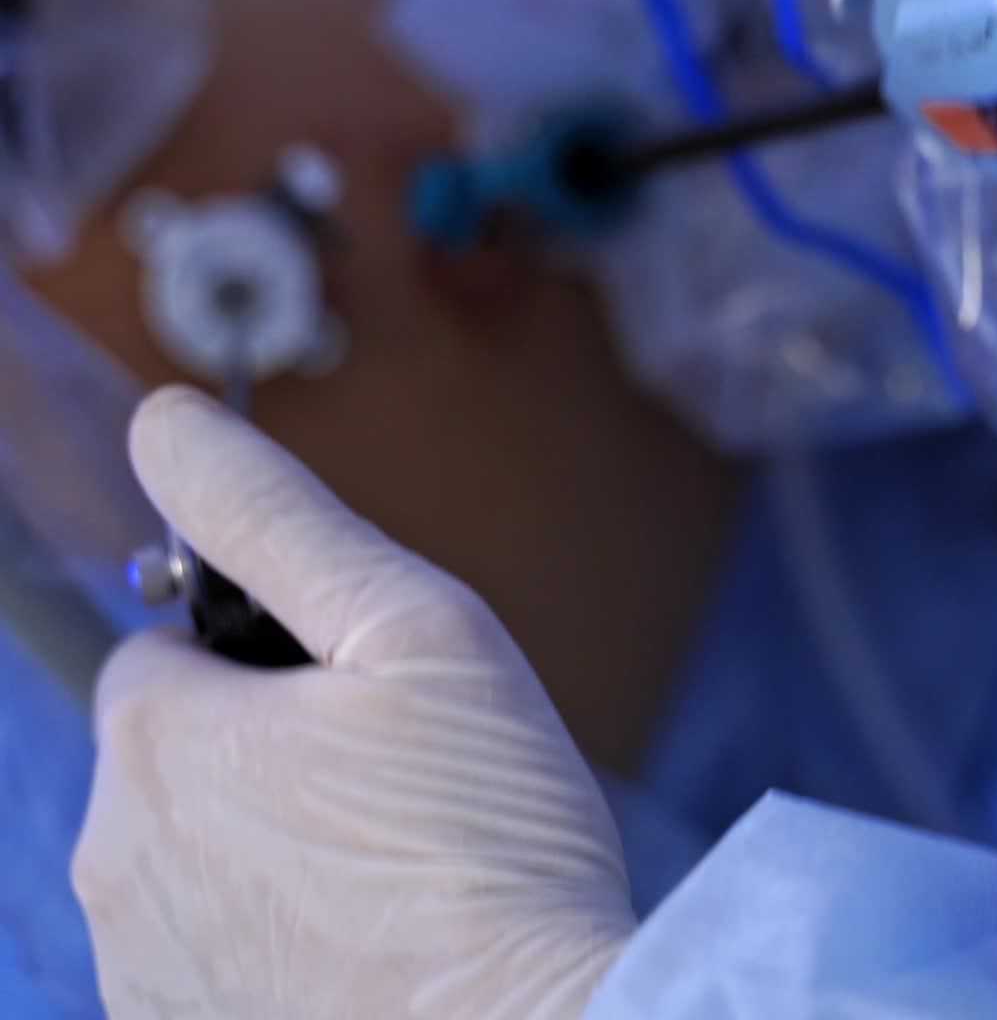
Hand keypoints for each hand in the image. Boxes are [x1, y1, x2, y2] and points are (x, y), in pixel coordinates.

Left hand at [72, 387, 635, 1018]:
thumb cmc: (489, 836)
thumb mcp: (412, 628)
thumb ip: (280, 518)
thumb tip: (168, 422)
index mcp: (158, 740)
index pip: (168, 643)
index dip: (268, 650)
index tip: (355, 691)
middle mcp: (118, 864)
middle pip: (180, 748)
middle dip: (266, 739)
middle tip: (394, 772)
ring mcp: (146, 973)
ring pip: (196, 849)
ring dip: (272, 834)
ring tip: (395, 860)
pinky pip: (214, 944)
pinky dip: (275, 927)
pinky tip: (372, 940)